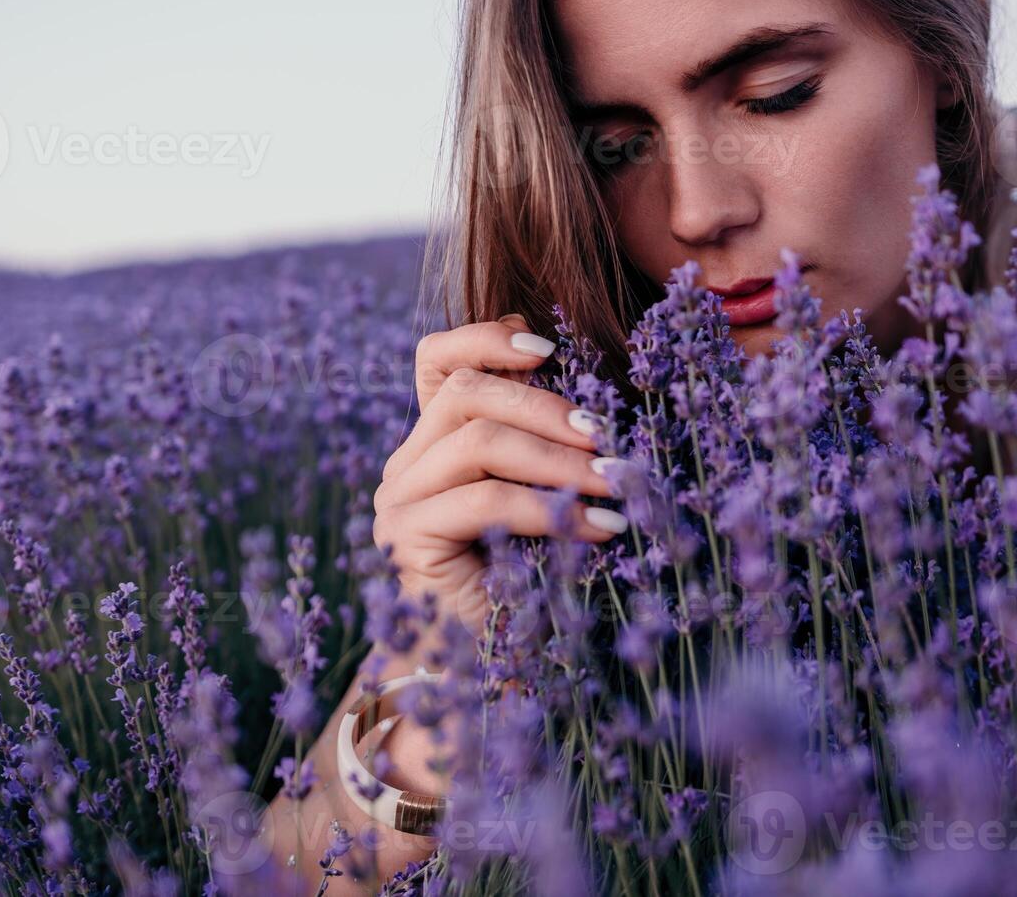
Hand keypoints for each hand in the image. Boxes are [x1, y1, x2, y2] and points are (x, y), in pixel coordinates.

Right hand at [371, 313, 628, 640]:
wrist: (487, 678)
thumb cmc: (529, 587)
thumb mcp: (543, 501)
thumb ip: (546, 450)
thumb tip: (602, 403)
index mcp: (433, 443)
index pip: (437, 360)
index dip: (488, 338)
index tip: (550, 347)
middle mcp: (406, 464)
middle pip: (467, 391)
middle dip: (547, 404)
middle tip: (609, 435)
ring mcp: (399, 500)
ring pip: (478, 438)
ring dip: (559, 456)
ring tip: (617, 480)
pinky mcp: (406, 539)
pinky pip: (483, 499)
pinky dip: (551, 507)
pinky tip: (601, 527)